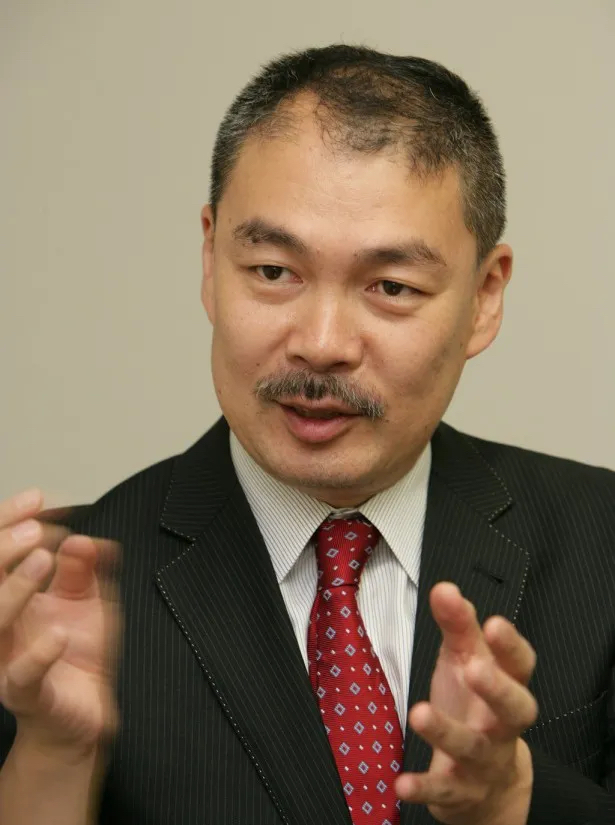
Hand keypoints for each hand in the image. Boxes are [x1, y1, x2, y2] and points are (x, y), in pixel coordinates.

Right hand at [0, 489, 120, 755]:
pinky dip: (40, 653)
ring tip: (43, 560)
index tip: (38, 500)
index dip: (9, 524)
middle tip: (34, 528)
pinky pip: (23, 674)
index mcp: (12, 597)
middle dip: (3, 547)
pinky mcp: (26, 692)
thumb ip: (85, 569)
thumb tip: (85, 538)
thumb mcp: (88, 601)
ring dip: (17, 588)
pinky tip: (59, 633)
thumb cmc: (77, 656)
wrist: (83, 714)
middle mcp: (2, 625)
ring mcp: (8, 659)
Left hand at [396, 582, 537, 824]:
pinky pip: (443, 790)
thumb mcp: (466, 661)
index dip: (511, 645)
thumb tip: (445, 587)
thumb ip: (458, 626)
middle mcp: (501, 725)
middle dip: (497, 689)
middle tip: (474, 668)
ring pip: (473, 747)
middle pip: (515, 709)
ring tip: (418, 713)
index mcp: (506, 686)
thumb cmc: (474, 706)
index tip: (493, 622)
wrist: (486, 782)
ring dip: (446, 731)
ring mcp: (484, 759)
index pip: (521, 665)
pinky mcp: (460, 790)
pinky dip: (424, 787)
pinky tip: (401, 782)